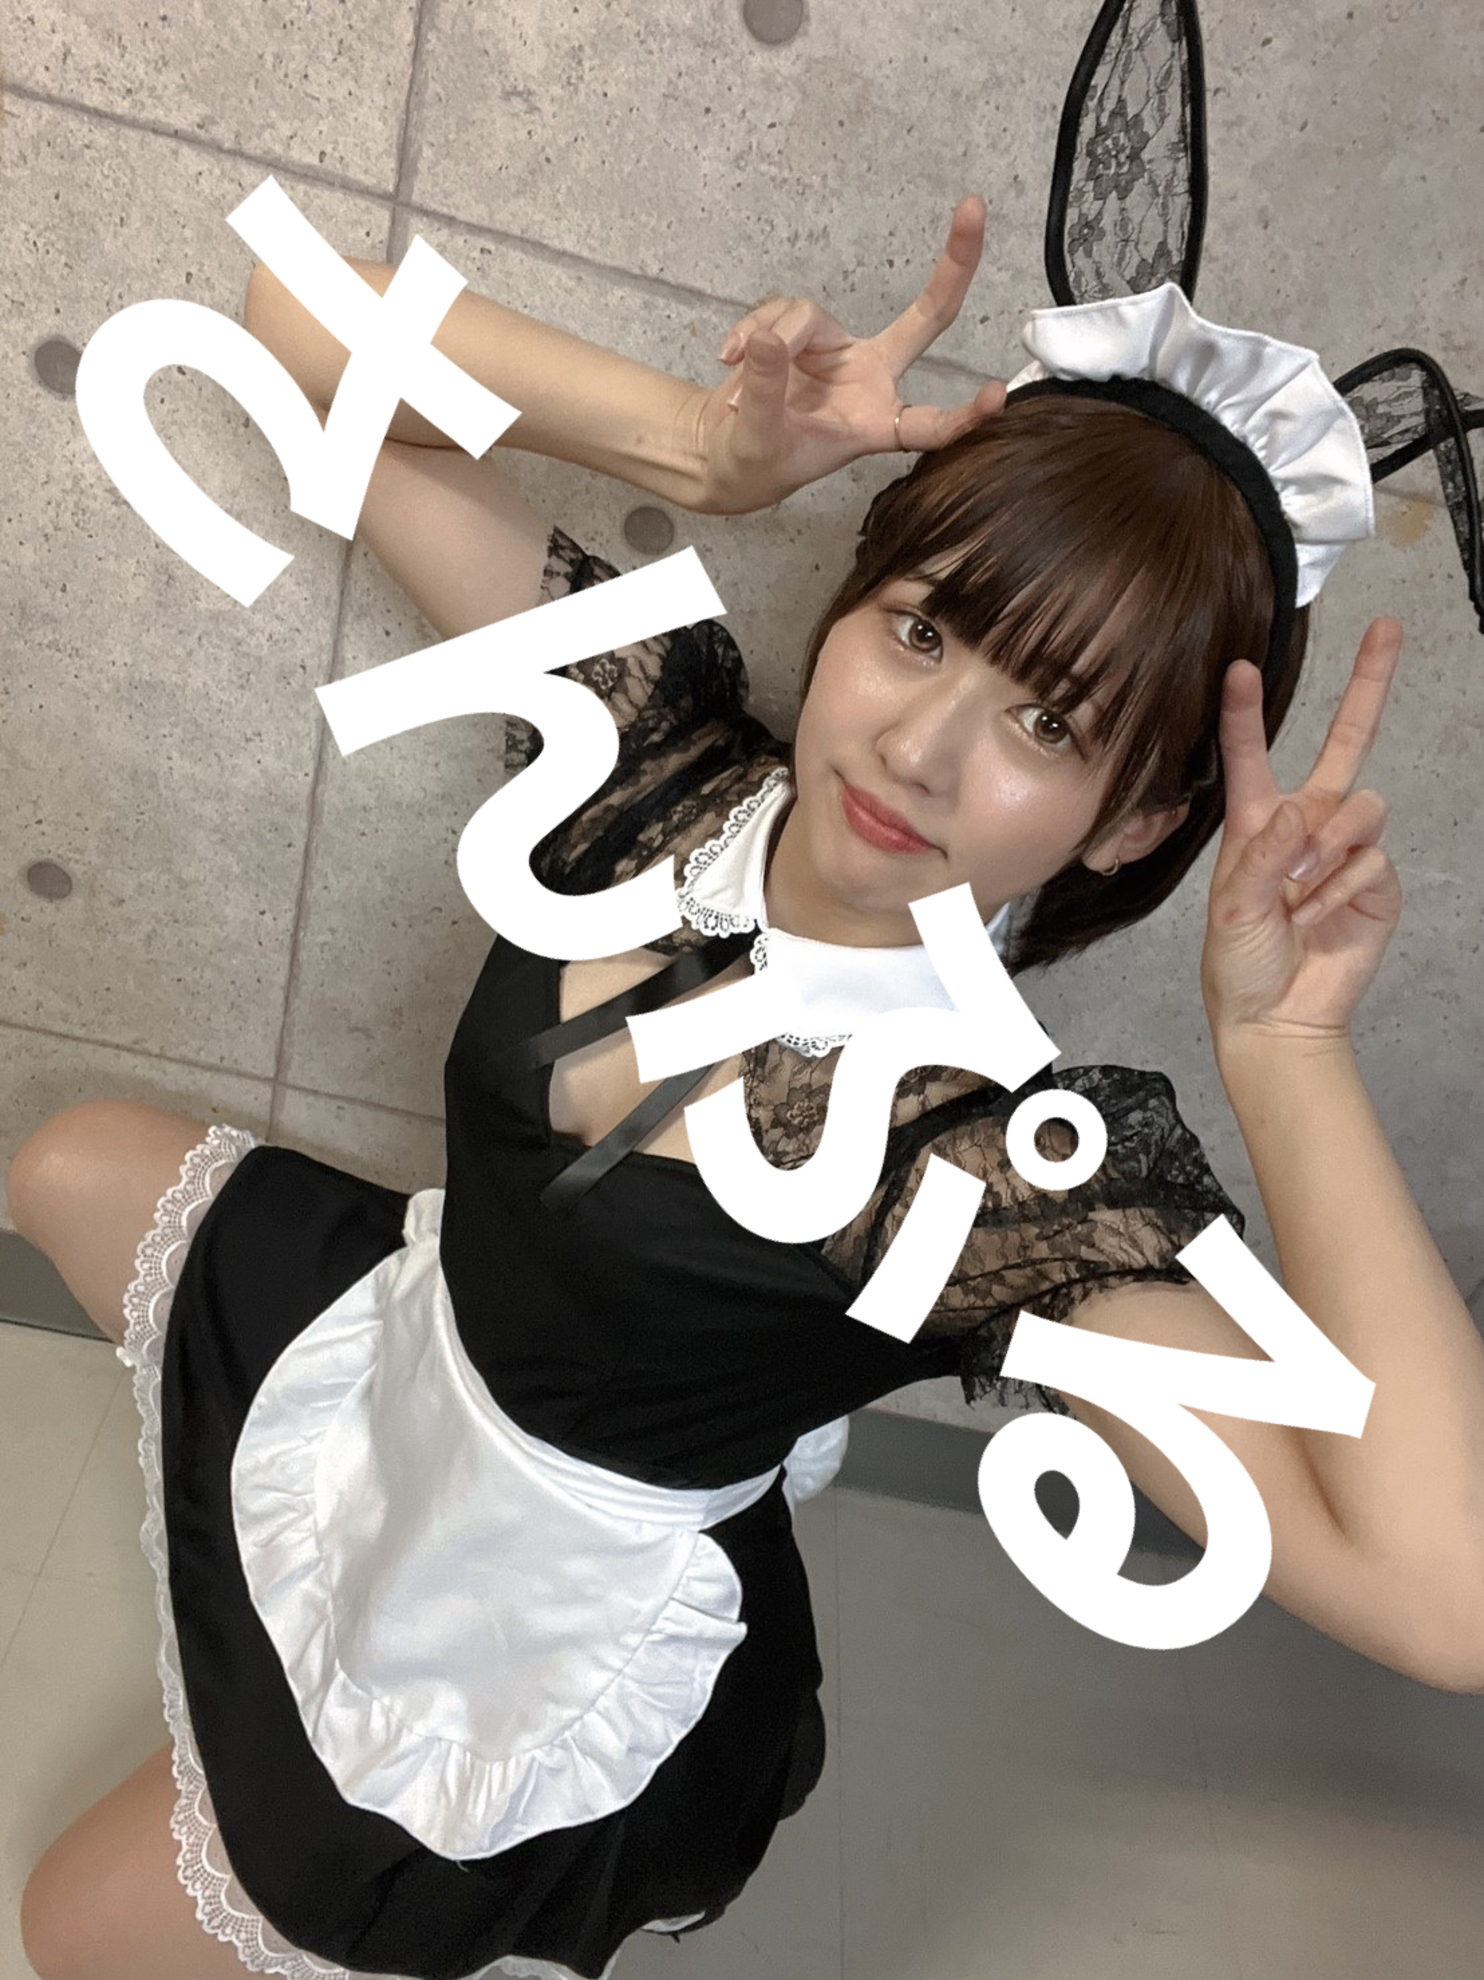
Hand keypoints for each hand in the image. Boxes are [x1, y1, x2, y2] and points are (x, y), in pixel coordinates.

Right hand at [688, 196, 1007, 515]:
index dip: (964, 415)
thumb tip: (767, 340)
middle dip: (953, 266)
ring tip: (737, 382)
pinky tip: (728, 356)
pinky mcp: (807, 332)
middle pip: (926, 319)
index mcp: (875, 425)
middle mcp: (871, 380)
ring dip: (770, 337)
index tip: (998, 394)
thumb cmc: (754, 461)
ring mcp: (841, 351)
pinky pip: (779, 311)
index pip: (928, 425)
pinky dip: (749, 330)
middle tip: (975, 210)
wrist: (724, 451)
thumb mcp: (758, 441)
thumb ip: (766, 393)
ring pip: (810, 316)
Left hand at [1199, 619, 1406, 1048]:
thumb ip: (1262, 855)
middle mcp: (1304, 825)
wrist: (1276, 1016)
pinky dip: (1343, 888)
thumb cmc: (1239, 963)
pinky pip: (1371, 858)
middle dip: (1368, 684)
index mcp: (1255, 823)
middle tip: (1387, 628)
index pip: (1251, 755)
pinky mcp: (1375, 881)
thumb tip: (1299, 814)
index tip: (1241, 667)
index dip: (1246, 712)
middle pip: (1345, 741)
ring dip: (1328, 849)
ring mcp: (1344, 850)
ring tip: (1300, 894)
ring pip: (1361, 806)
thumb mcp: (1232, 907)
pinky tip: (1319, 916)